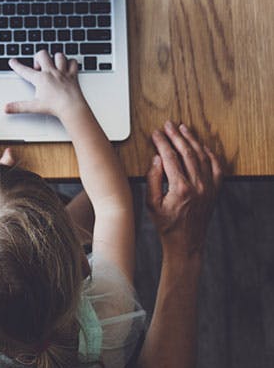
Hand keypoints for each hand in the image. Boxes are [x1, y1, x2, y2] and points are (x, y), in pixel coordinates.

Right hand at [5, 51, 87, 118]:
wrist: (71, 107)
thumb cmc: (55, 107)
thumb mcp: (34, 107)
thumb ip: (19, 107)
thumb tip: (7, 108)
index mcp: (41, 79)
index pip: (25, 70)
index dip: (17, 65)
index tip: (13, 61)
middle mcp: (51, 72)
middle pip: (42, 54)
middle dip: (38, 57)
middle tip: (37, 66)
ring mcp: (63, 72)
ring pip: (59, 55)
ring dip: (55, 58)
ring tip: (52, 65)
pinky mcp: (73, 75)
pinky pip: (73, 62)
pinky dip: (70, 62)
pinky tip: (67, 66)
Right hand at [146, 121, 222, 258]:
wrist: (186, 242)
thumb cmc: (166, 225)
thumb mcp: (151, 204)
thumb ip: (153, 180)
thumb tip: (156, 159)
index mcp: (180, 188)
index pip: (170, 158)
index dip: (162, 143)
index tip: (156, 134)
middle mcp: (198, 186)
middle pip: (187, 153)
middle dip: (176, 136)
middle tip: (168, 125)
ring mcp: (209, 187)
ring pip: (202, 156)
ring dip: (192, 141)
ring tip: (183, 129)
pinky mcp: (215, 190)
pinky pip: (215, 167)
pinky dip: (209, 154)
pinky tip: (201, 146)